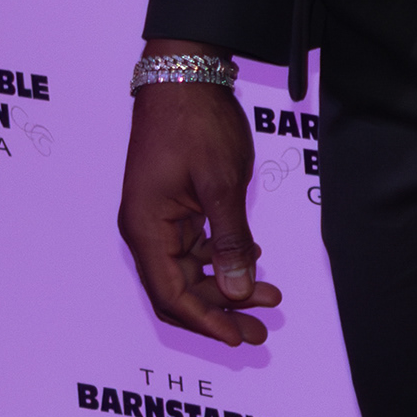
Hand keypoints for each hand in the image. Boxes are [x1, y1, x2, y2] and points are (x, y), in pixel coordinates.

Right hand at [117, 77, 282, 347]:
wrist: (184, 78)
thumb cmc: (196, 126)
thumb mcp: (221, 184)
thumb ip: (231, 239)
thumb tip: (240, 289)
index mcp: (146, 230)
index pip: (171, 295)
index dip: (205, 321)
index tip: (238, 337)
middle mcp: (146, 230)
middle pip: (179, 289)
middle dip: (220, 312)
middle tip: (262, 331)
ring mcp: (159, 219)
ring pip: (190, 270)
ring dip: (228, 286)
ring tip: (270, 299)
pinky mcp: (175, 206)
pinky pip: (195, 246)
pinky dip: (223, 258)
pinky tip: (254, 259)